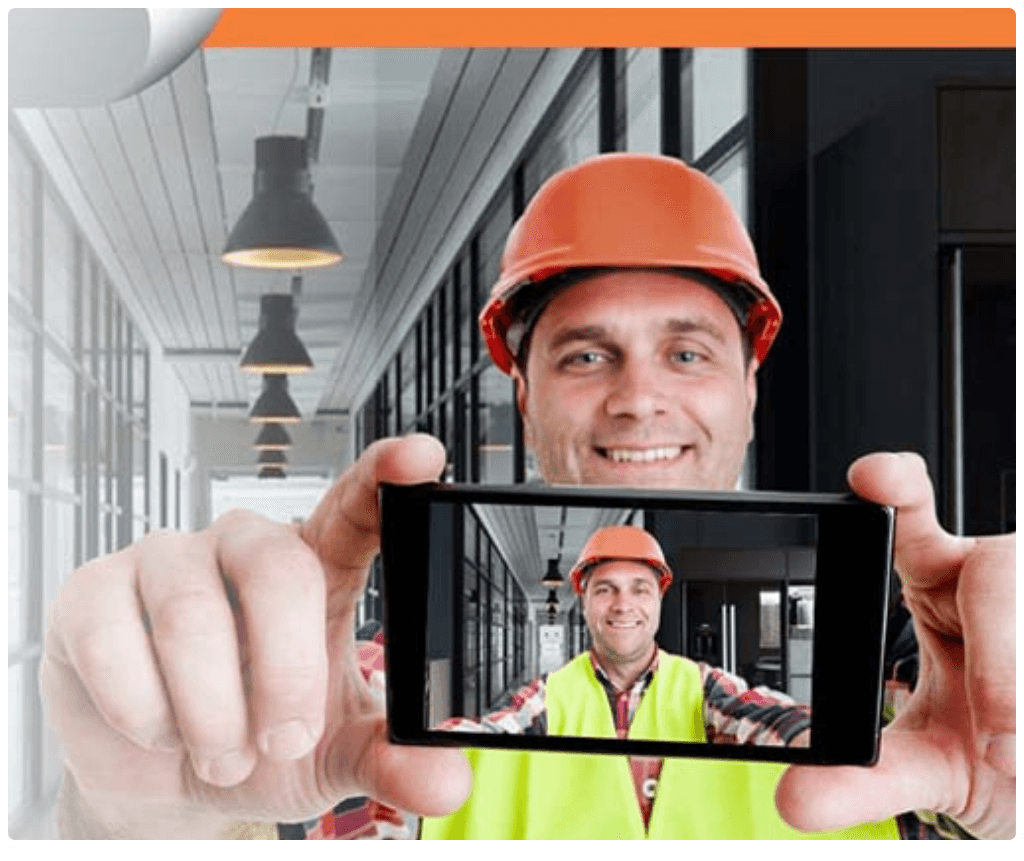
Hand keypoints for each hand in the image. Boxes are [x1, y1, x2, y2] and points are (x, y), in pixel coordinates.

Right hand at [40, 434, 471, 837]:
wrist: (165, 778)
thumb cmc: (260, 741)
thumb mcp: (331, 752)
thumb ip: (387, 756)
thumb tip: (447, 782)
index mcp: (314, 566)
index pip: (354, 507)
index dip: (383, 474)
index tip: (423, 454)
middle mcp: (242, 546)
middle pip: (276, 569)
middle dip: (285, 675)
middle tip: (283, 741)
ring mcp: (165, 560)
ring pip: (191, 615)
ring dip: (211, 711)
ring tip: (222, 756)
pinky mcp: (93, 591)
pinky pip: (111, 639)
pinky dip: (141, 710)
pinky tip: (155, 730)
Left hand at [776, 452, 1014, 838]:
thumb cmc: (988, 757)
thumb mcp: (926, 768)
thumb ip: (863, 780)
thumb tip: (794, 798)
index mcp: (936, 582)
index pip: (911, 515)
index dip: (897, 484)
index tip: (873, 477)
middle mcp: (988, 581)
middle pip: (997, 572)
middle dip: (1000, 657)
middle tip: (999, 741)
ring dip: (1017, 689)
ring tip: (1013, 755)